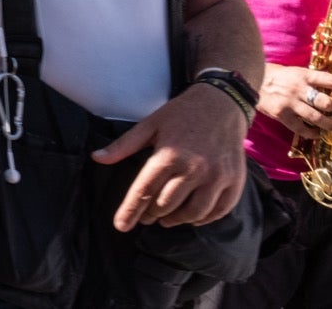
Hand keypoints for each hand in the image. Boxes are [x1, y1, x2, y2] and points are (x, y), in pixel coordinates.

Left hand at [93, 83, 247, 231]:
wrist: (222, 104)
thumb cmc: (180, 115)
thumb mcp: (149, 125)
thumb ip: (123, 146)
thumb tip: (97, 158)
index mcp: (168, 156)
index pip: (144, 191)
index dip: (130, 210)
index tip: (120, 226)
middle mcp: (194, 169)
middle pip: (166, 205)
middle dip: (152, 214)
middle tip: (146, 217)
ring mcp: (217, 177)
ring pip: (193, 212)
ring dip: (177, 220)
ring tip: (166, 219)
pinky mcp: (234, 182)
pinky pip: (218, 210)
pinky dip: (203, 218)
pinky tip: (192, 216)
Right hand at [258, 62, 331, 138]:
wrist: (245, 80)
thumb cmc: (272, 75)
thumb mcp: (292, 71)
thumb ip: (309, 80)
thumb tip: (329, 88)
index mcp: (303, 75)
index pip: (330, 80)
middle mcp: (298, 88)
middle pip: (327, 103)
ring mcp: (289, 102)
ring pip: (317, 118)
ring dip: (329, 124)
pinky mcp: (281, 114)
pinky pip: (301, 128)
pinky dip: (312, 133)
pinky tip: (316, 133)